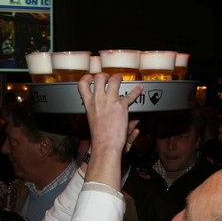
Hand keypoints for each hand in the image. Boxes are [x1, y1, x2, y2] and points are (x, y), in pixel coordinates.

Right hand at [77, 73, 141, 188]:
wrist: (105, 145)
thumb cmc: (98, 136)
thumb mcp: (92, 119)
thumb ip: (94, 109)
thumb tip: (98, 104)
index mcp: (88, 103)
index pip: (82, 84)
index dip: (87, 78)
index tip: (91, 77)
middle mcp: (98, 99)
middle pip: (99, 77)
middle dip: (104, 75)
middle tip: (109, 78)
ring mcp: (109, 101)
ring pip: (113, 80)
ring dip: (118, 78)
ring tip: (120, 79)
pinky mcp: (121, 105)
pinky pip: (130, 95)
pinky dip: (137, 91)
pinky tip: (140, 88)